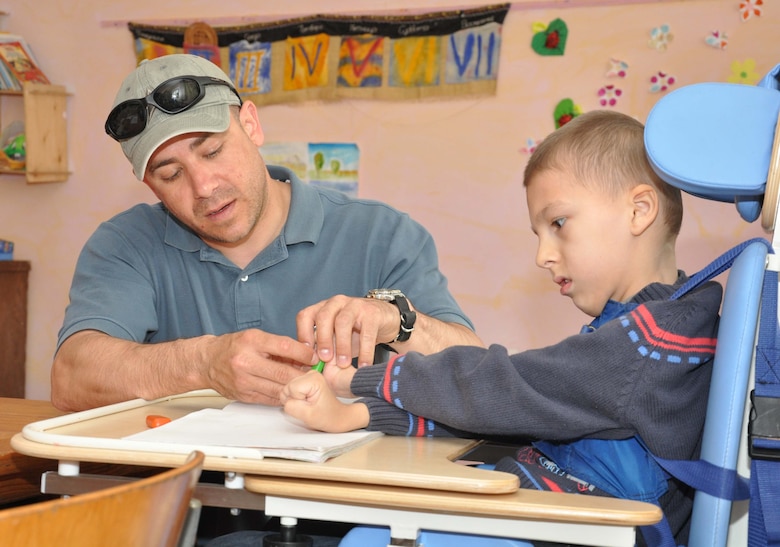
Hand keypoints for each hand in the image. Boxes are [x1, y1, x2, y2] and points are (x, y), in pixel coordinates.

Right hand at [202, 329, 317, 405]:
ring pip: (278, 388)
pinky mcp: (244, 395)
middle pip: (283, 372)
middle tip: (315, 374)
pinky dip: (283, 396)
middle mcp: (246, 361)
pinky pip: (270, 398)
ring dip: (295, 387)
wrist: (207, 362)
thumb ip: (279, 345)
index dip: (304, 354)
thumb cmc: (234, 346)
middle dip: (303, 374)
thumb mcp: (256, 337)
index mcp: (252, 341)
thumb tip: (306, 353)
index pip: (285, 347)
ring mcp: (244, 381)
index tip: (315, 357)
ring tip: (305, 384)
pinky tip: (290, 392)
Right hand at [281, 370, 368, 431]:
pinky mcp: (305, 379)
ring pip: (288, 389)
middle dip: (295, 400)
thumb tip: (282, 398)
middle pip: (288, 387)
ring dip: (296, 399)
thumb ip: (291, 406)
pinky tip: (307, 401)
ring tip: (309, 404)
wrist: (338, 416)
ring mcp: (308, 375)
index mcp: (313, 378)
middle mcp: (311, 373)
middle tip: (309, 406)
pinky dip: (297, 398)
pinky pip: (291, 390)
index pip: (289, 389)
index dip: (296, 402)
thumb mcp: (307, 415)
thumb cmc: (327, 416)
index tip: (309, 406)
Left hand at [296, 295, 400, 367]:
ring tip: (343, 364)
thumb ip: (323, 347)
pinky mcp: (373, 312)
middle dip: (322, 340)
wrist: (385, 319)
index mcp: (323, 308)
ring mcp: (355, 305)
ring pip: (343, 322)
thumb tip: (309, 365)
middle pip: (323, 317)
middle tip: (325, 360)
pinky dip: (365, 351)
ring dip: (341, 345)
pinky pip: (367, 333)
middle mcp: (337, 303)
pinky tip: (364, 365)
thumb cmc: (356, 331)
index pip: (306, 316)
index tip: (307, 356)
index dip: (303, 335)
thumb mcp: (337, 338)